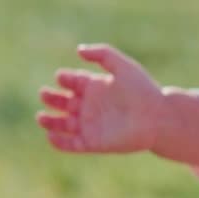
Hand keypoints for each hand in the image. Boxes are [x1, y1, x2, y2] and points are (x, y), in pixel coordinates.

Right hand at [37, 44, 164, 153]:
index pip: (73, 82)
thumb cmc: (142, 90)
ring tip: (41, 118)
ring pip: (64, 125)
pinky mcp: (94, 143)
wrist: (158, 117)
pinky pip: (72, 144)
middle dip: (52, 99)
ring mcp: (92, 125)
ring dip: (50, 122)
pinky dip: (60, 143)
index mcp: (97, 87)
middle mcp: (92, 106)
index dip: (64, 79)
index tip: (61, 78)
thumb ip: (102, 54)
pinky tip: (51, 136)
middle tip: (44, 95)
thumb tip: (78, 51)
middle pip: (64, 102)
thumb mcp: (123, 66)